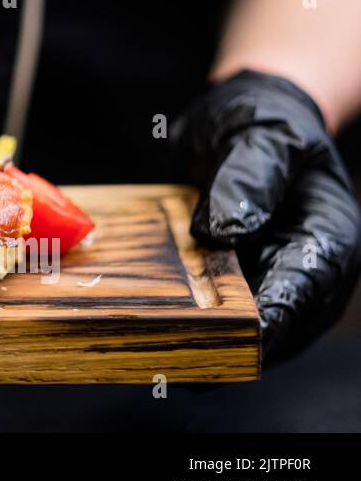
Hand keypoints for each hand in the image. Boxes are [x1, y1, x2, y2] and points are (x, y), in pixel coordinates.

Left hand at [174, 70, 360, 362]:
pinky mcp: (238, 283)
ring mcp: (272, 281)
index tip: (236, 337)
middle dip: (233, 344)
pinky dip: (193, 327)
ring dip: (210, 345)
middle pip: (279, 326)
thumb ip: (248, 178)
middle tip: (181, 362)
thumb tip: (226, 230)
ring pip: (249, 334)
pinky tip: (154, 338)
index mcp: (326, 234)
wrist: (245, 118)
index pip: (304, 286)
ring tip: (162, 362)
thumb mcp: (257, 135)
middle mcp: (307, 269)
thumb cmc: (260, 120)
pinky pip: (221, 317)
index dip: (272, 317)